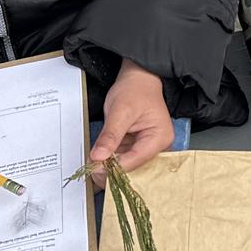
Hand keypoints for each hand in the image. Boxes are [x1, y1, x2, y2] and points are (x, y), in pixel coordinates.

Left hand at [90, 59, 174, 177]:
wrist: (137, 80)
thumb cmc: (135, 90)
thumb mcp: (120, 111)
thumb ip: (110, 135)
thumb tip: (98, 157)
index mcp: (160, 138)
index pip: (136, 161)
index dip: (114, 169)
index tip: (94, 169)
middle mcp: (157, 147)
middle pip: (133, 168)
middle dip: (111, 170)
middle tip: (90, 168)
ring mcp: (147, 148)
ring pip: (126, 166)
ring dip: (108, 167)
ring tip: (92, 164)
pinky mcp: (137, 148)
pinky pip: (123, 159)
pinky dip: (110, 160)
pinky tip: (99, 159)